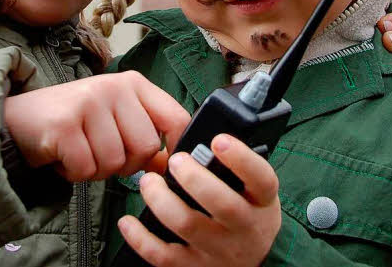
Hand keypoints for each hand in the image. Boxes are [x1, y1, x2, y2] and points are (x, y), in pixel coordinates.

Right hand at [2, 71, 189, 181]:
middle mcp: (113, 87)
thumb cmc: (72, 122)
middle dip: (126, 165)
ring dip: (95, 170)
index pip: (176, 118)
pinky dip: (74, 174)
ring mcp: (88, 103)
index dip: (177, 149)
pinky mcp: (63, 125)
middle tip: (100, 155)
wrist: (15, 119)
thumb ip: (145, 135)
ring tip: (78, 152)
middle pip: (146, 148)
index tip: (164, 166)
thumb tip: (173, 163)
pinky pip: (86, 169)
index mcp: (133, 83)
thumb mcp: (114, 119)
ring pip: (115, 163)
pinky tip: (62, 157)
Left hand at [118, 134, 280, 266]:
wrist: (257, 262)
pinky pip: (164, 256)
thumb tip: (198, 137)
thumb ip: (233, 168)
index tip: (218, 140)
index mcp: (262, 201)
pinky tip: (128, 222)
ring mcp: (219, 250)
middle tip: (176, 160)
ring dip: (162, 201)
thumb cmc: (248, 214)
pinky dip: (141, 238)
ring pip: (188, 226)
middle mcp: (245, 227)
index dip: (240, 158)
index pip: (261, 178)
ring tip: (148, 181)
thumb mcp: (254, 191)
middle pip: (222, 203)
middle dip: (193, 178)